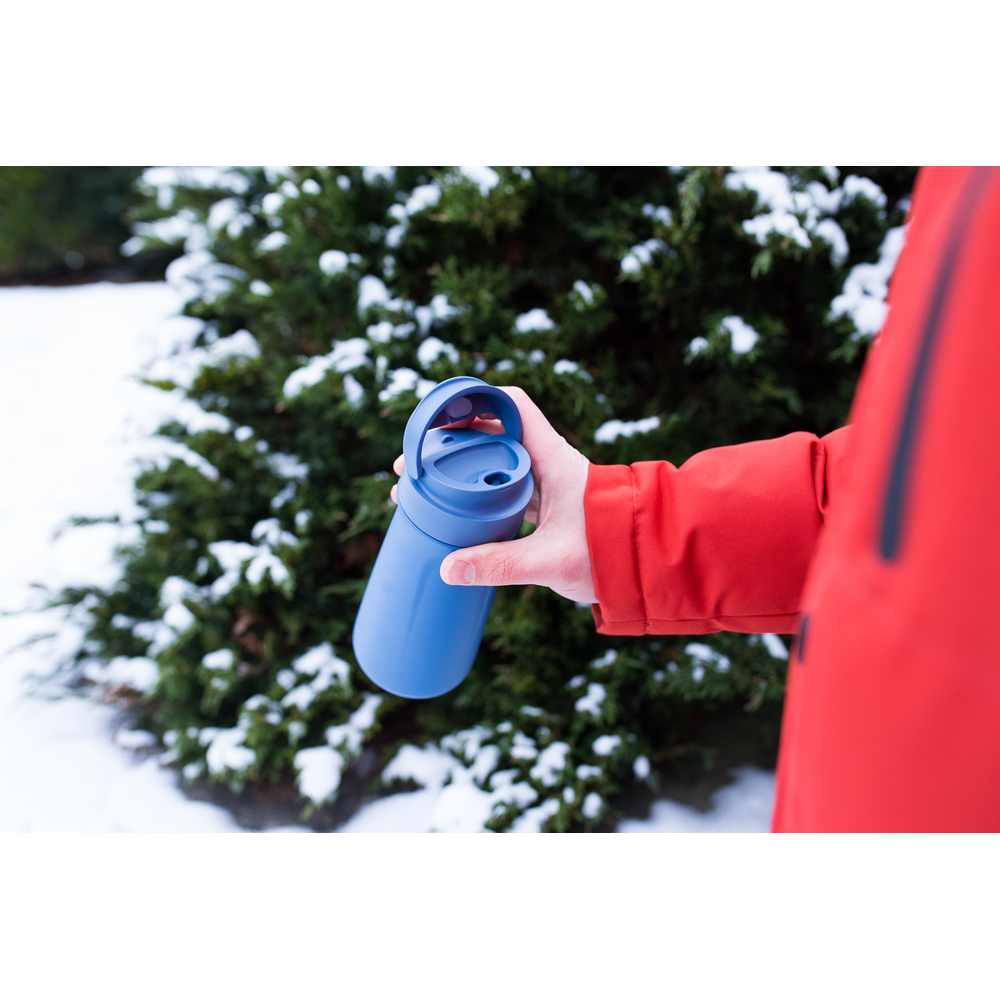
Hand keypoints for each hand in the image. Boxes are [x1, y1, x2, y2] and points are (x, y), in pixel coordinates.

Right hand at [389, 386, 596, 603]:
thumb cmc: (613, 552)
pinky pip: (506, 489)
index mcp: (554, 458)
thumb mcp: (551, 560)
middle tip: (413, 463)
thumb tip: (447, 569)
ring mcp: (549, 484)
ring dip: (463, 469)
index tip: (439, 416)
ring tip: (423, 487)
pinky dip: (479, 493)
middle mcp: (550, 464)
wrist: (651, 566)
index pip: (513, 406)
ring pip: (497, 463)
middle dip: (452, 442)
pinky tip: (456, 511)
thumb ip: (500, 565)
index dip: (475, 400)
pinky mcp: (549, 507)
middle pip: (493, 435)